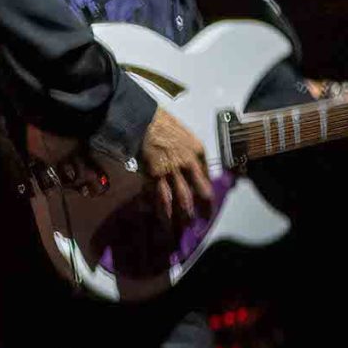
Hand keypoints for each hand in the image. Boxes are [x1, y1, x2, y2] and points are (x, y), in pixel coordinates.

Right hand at [140, 105, 214, 223]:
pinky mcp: (153, 174)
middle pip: (197, 193)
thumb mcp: (184, 134)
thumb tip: (194, 170)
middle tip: (199, 224)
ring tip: (180, 230)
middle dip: (198, 210)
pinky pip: (158, 196)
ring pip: (178, 199)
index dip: (207, 194)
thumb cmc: (160, 122)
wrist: (140, 117)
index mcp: (197, 151)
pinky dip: (159, 210)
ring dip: (179, 216)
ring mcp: (171, 170)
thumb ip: (190, 152)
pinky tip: (160, 219)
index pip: (206, 178)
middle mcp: (188, 163)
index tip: (207, 205)